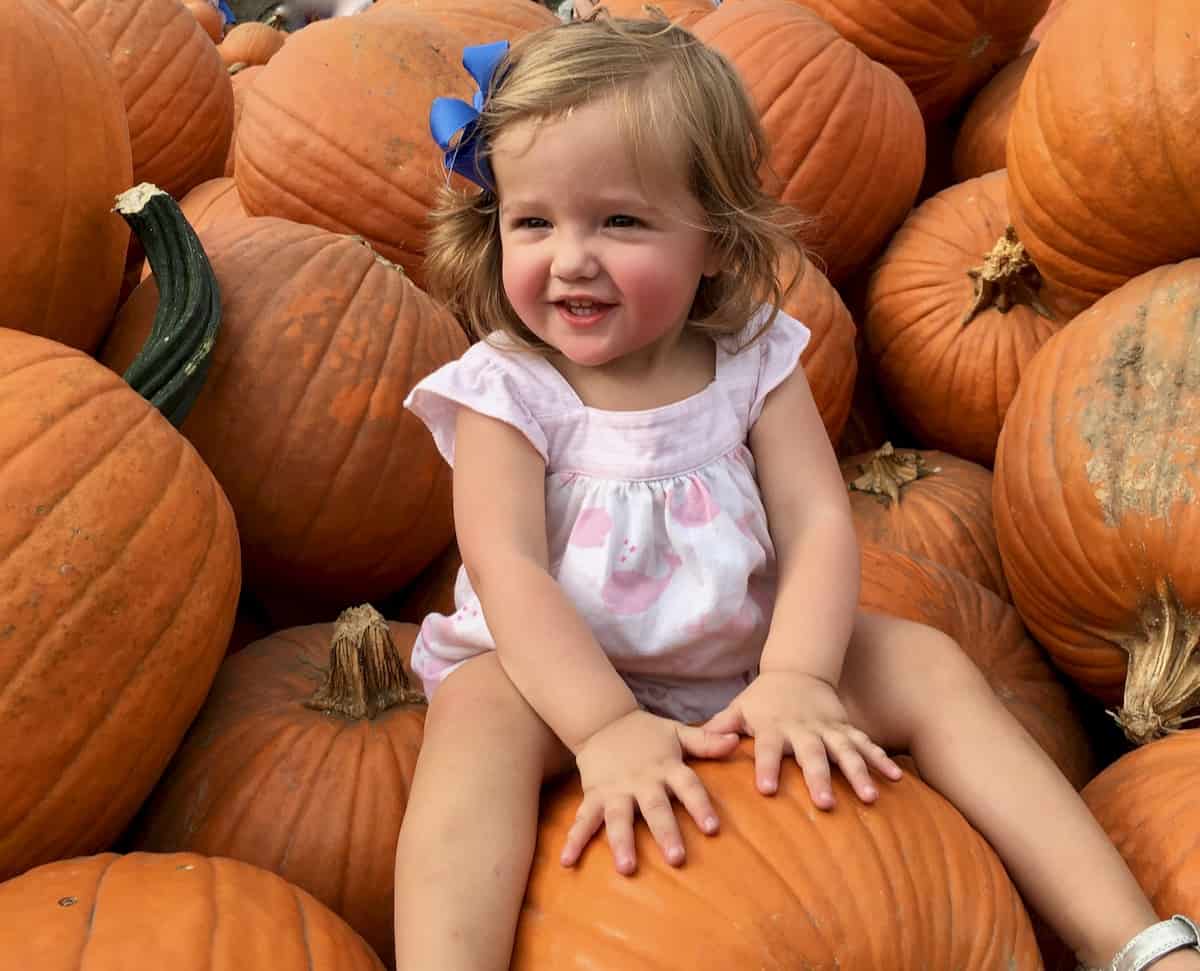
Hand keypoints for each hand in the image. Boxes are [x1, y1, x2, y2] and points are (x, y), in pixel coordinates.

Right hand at [560, 710, 739, 875]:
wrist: (602, 719)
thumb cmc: (646, 732)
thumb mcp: (677, 732)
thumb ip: (705, 741)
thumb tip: (736, 741)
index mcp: (665, 767)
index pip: (687, 786)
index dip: (700, 806)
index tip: (712, 828)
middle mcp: (641, 780)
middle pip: (655, 808)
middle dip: (665, 832)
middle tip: (676, 858)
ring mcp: (615, 789)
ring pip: (619, 818)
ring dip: (622, 842)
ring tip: (626, 868)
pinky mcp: (593, 794)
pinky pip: (583, 819)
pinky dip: (574, 840)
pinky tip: (567, 861)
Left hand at [703, 670, 901, 809]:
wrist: (798, 670)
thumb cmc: (762, 699)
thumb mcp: (738, 708)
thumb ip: (719, 727)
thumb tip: (696, 743)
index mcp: (773, 727)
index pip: (767, 749)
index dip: (766, 767)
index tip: (765, 790)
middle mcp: (803, 729)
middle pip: (811, 754)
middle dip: (818, 778)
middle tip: (824, 804)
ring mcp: (828, 729)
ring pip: (846, 752)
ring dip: (858, 773)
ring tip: (870, 797)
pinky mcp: (847, 728)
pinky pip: (867, 744)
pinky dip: (881, 759)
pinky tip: (896, 778)